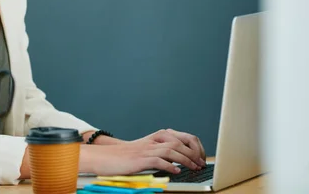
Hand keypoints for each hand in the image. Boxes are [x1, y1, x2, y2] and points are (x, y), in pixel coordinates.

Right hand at [79, 129, 204, 175]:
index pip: (183, 136)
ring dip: (186, 160)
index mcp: (157, 136)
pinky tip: (176, 171)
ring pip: (172, 150)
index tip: (201, 157)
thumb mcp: (147, 149)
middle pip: (180, 142)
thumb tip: (180, 160)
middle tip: (201, 165)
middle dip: (194, 154)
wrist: (106, 157)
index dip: (195, 147)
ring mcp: (147, 149)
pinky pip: (158, 161)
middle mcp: (153, 140)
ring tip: (194, 168)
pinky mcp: (140, 159)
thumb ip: (162, 151)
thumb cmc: (127, 156)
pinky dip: (169, 165)